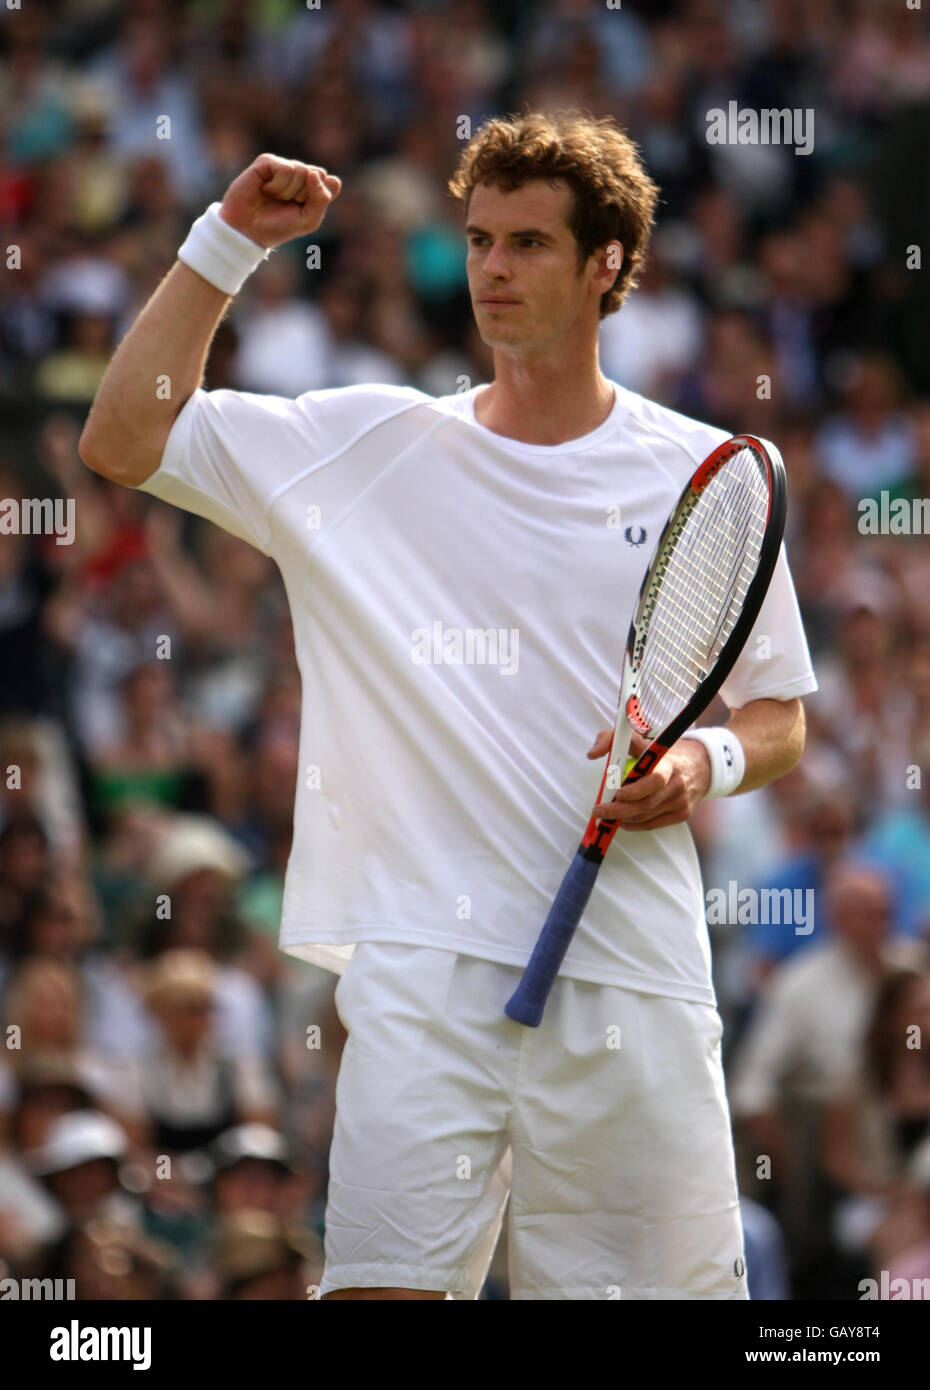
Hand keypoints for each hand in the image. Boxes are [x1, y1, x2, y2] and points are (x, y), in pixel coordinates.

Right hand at [219, 154, 341, 249]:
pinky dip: (278, 186)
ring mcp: (284, 166)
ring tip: (274, 198)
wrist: (248, 230)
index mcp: (313, 187)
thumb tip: (313, 172)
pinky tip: (265, 190)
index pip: (331, 182)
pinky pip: (286, 169)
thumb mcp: (309, 220)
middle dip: (304, 195)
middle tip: (287, 205)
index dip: (320, 198)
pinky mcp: (268, 161)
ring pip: (302, 171)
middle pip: (318, 174)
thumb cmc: (279, 226)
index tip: (305, 210)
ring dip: (288, 192)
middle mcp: (300, 174)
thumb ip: (322, 199)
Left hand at [588, 728, 711, 830]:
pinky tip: (622, 820)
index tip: (616, 793)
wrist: (701, 764)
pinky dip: (634, 824)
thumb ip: (615, 739)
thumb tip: (592, 754)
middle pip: (647, 803)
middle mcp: (677, 783)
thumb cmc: (664, 752)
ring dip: (623, 818)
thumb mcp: (644, 739)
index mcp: (669, 763)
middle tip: (599, 810)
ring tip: (605, 814)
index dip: (634, 790)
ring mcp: (681, 801)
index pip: (655, 779)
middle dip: (619, 809)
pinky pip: (653, 824)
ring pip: (647, 816)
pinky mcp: (683, 814)